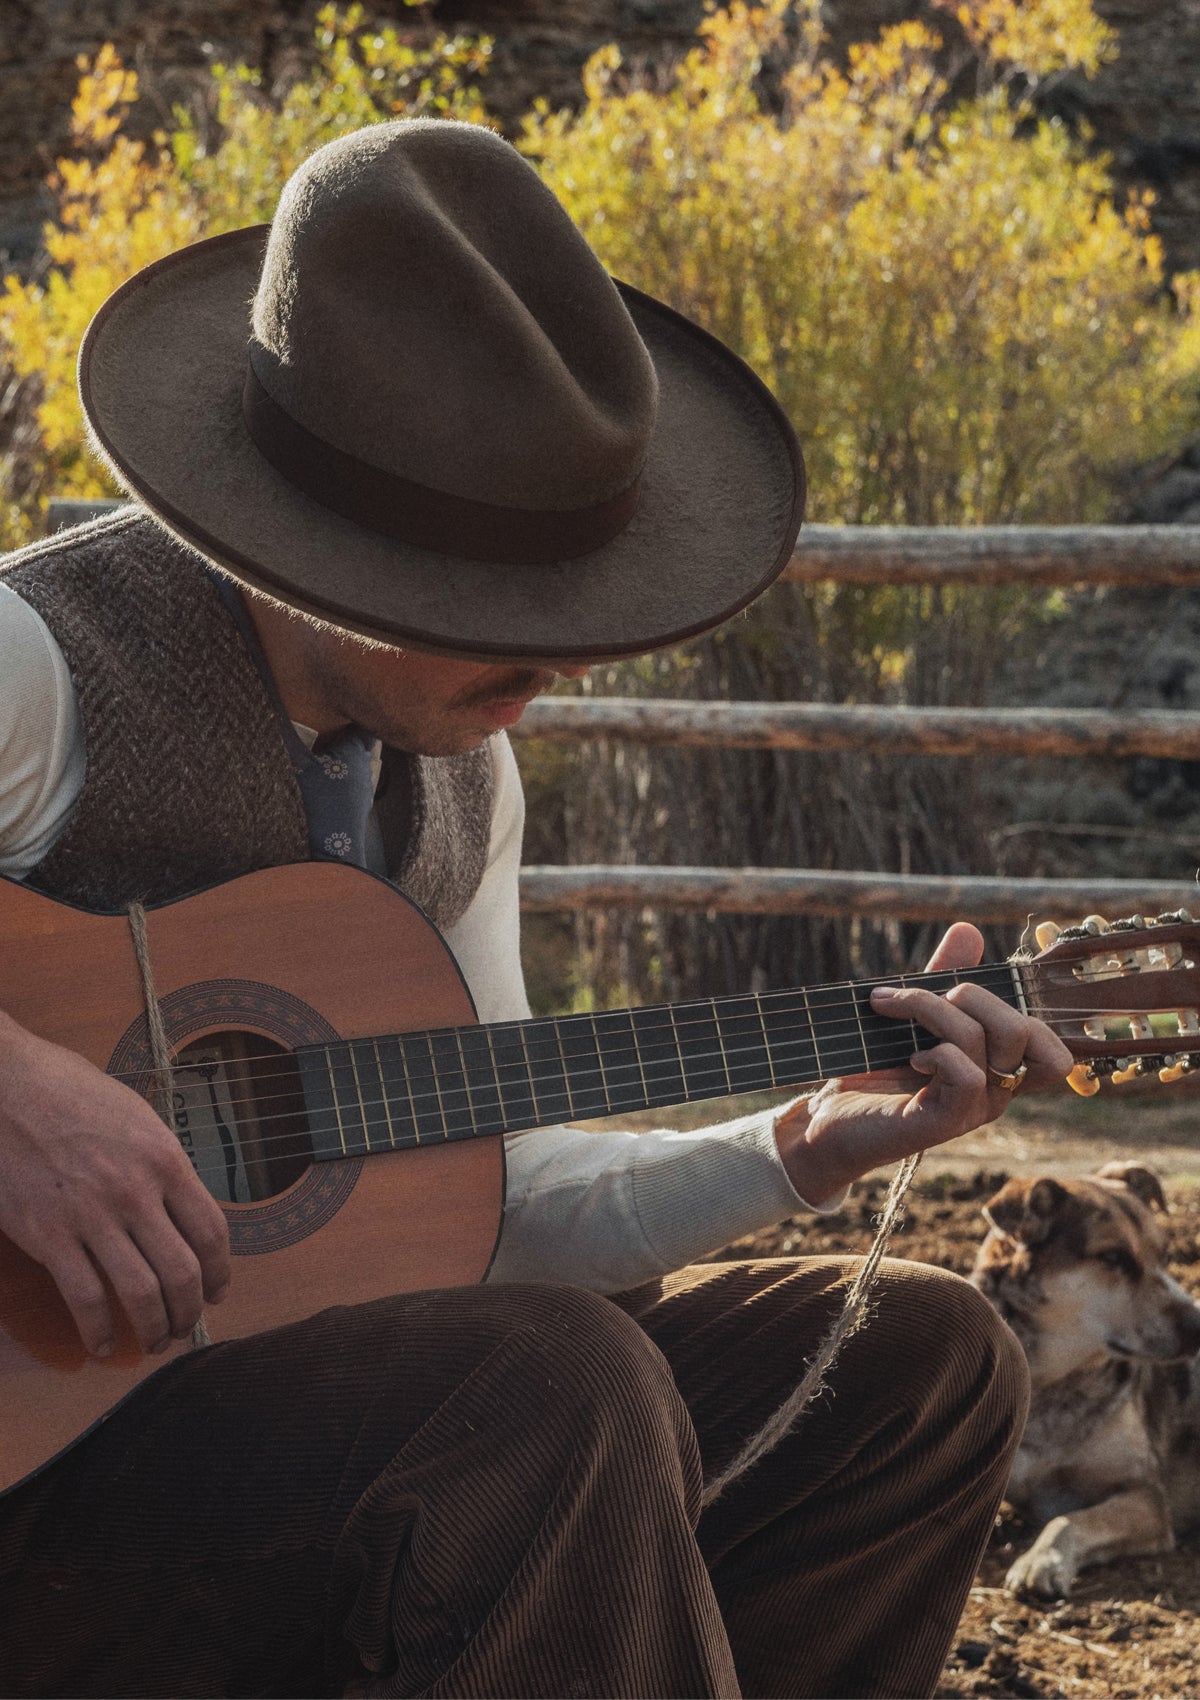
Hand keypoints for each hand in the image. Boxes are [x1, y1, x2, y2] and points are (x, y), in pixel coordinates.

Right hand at [0, 1012, 229, 1356]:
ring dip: (154, 1328)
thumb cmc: (71, 1092)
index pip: (212, 1230)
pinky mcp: (48, 1236)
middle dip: (191, 1310)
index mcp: (165, 1159)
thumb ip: (161, 1165)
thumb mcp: (137, 1118)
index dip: (221, 1271)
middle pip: (184, 1271)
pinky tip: (101, 1345)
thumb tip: (180, 1209)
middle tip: (186, 1326)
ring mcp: (92, 1217)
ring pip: (141, 1292)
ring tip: (154, 1342)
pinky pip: (85, 1298)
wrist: (6, 1087)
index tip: (218, 1290)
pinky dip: (97, 1331)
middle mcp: (136, 1191)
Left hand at [775, 922, 1072, 1205]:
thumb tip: (968, 930)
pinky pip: (967, 1074)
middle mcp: (995, 1092)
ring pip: (985, 1039)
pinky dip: (936, 1051)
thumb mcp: (913, 1015)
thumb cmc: (874, 1070)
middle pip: (1024, 1030)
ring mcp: (973, 1109)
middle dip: (971, 995)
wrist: (830, 1121)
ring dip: (930, 1008)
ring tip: (888, 1008)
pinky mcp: (945, 1122)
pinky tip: (908, 1057)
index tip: (966, 991)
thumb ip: (945, 976)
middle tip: (920, 997)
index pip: (1054, 1050)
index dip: (1027, 1012)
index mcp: (996, 1068)